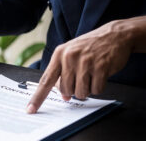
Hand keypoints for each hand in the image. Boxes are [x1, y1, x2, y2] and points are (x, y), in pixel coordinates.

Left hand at [25, 14, 145, 112]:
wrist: (115, 35)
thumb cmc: (91, 46)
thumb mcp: (72, 55)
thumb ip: (64, 74)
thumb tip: (64, 96)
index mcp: (60, 54)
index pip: (46, 80)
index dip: (38, 98)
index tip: (30, 110)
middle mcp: (70, 57)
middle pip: (66, 91)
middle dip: (75, 90)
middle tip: (83, 77)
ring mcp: (86, 62)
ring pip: (81, 93)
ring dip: (88, 89)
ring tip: (92, 74)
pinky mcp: (101, 67)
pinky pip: (97, 90)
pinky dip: (100, 86)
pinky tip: (101, 73)